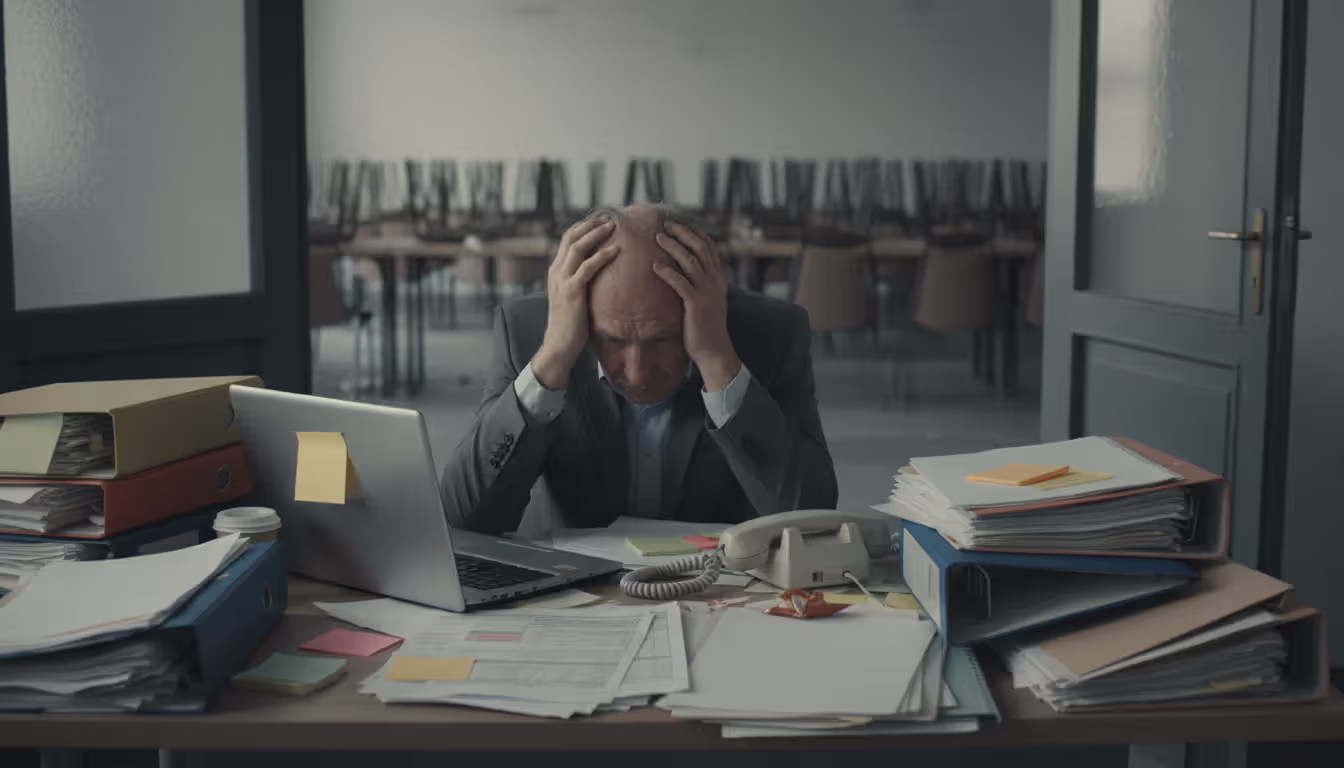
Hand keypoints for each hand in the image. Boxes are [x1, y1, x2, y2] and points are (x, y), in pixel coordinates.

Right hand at [533, 217, 619, 387]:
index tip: (601, 220)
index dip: (584, 227)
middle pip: (571, 237)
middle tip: (609, 217)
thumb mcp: (574, 296)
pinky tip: (616, 250)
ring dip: (596, 234)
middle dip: (590, 224)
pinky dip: (602, 256)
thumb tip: (601, 271)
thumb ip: (582, 281)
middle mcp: (556, 271)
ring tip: (613, 226)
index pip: (567, 240)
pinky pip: (587, 268)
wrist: (559, 344)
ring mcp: (561, 281)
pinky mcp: (571, 292)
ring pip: (577, 248)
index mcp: (555, 271)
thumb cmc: (572, 323)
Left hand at [653, 220, 740, 391]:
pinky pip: (681, 283)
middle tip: (666, 222)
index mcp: (718, 277)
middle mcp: (715, 280)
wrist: (714, 350)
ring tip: (658, 236)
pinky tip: (655, 265)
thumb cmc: (705, 326)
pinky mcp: (696, 304)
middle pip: (700, 247)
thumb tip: (682, 270)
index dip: (693, 231)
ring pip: (691, 260)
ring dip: (673, 246)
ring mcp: (707, 292)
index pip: (708, 246)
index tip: (678, 221)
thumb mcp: (706, 299)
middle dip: (683, 232)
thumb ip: (699, 282)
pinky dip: (668, 272)